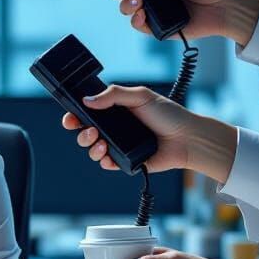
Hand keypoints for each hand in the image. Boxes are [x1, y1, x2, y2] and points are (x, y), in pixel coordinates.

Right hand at [61, 83, 206, 173]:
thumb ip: (113, 94)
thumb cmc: (169, 115)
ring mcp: (119, 145)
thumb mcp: (141, 96)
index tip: (71, 118)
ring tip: (102, 143)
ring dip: (91, 147)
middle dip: (81, 133)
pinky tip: (109, 156)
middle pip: (85, 133)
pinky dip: (104, 161)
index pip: (87, 113)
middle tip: (91, 131)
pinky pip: (106, 164)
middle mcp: (114, 129)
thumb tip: (88, 100)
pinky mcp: (126, 161)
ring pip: (92, 150)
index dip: (75, 116)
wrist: (187, 138)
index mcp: (115, 111)